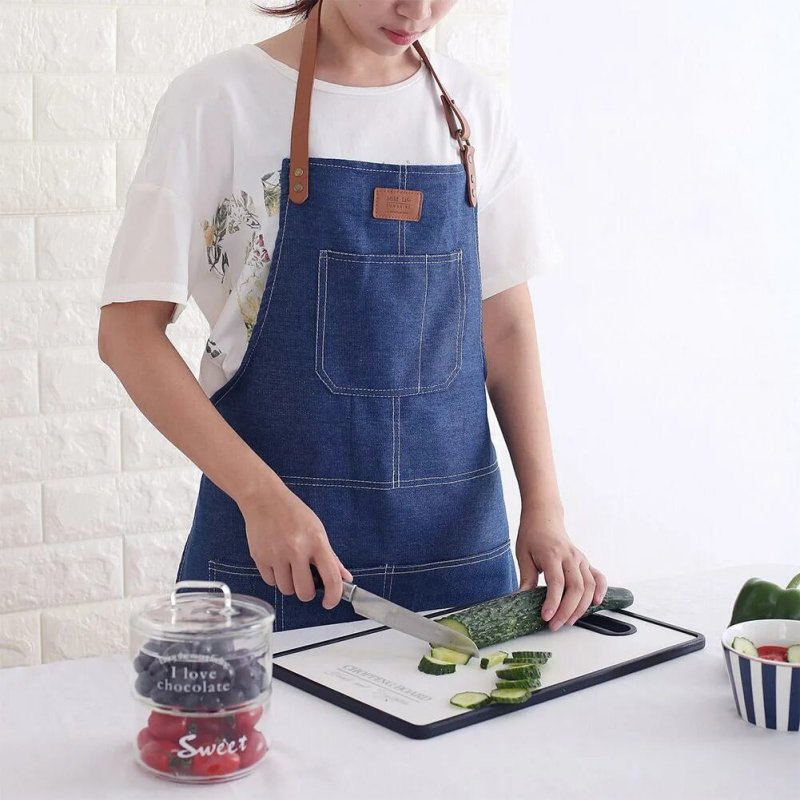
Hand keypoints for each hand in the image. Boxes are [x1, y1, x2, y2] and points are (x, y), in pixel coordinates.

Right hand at [237, 476, 352, 610]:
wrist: (264, 499)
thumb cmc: (293, 513)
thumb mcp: (318, 530)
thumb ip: (331, 557)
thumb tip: (345, 577)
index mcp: (316, 542)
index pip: (331, 578)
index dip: (334, 596)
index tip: (330, 602)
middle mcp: (297, 549)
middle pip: (305, 592)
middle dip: (307, 592)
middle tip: (306, 581)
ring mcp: (276, 554)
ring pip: (286, 590)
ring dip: (290, 585)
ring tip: (289, 568)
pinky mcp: (259, 557)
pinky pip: (270, 582)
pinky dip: (275, 578)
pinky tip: (277, 563)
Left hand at [515, 505, 606, 630]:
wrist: (544, 517)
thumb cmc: (532, 535)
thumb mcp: (523, 555)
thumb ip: (526, 578)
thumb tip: (522, 599)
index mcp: (552, 554)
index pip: (557, 582)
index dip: (553, 602)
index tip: (546, 616)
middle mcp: (569, 557)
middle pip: (576, 588)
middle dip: (567, 610)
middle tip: (555, 624)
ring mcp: (580, 559)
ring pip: (589, 586)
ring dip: (581, 607)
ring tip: (569, 620)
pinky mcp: (585, 562)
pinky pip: (598, 577)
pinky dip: (601, 591)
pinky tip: (595, 603)